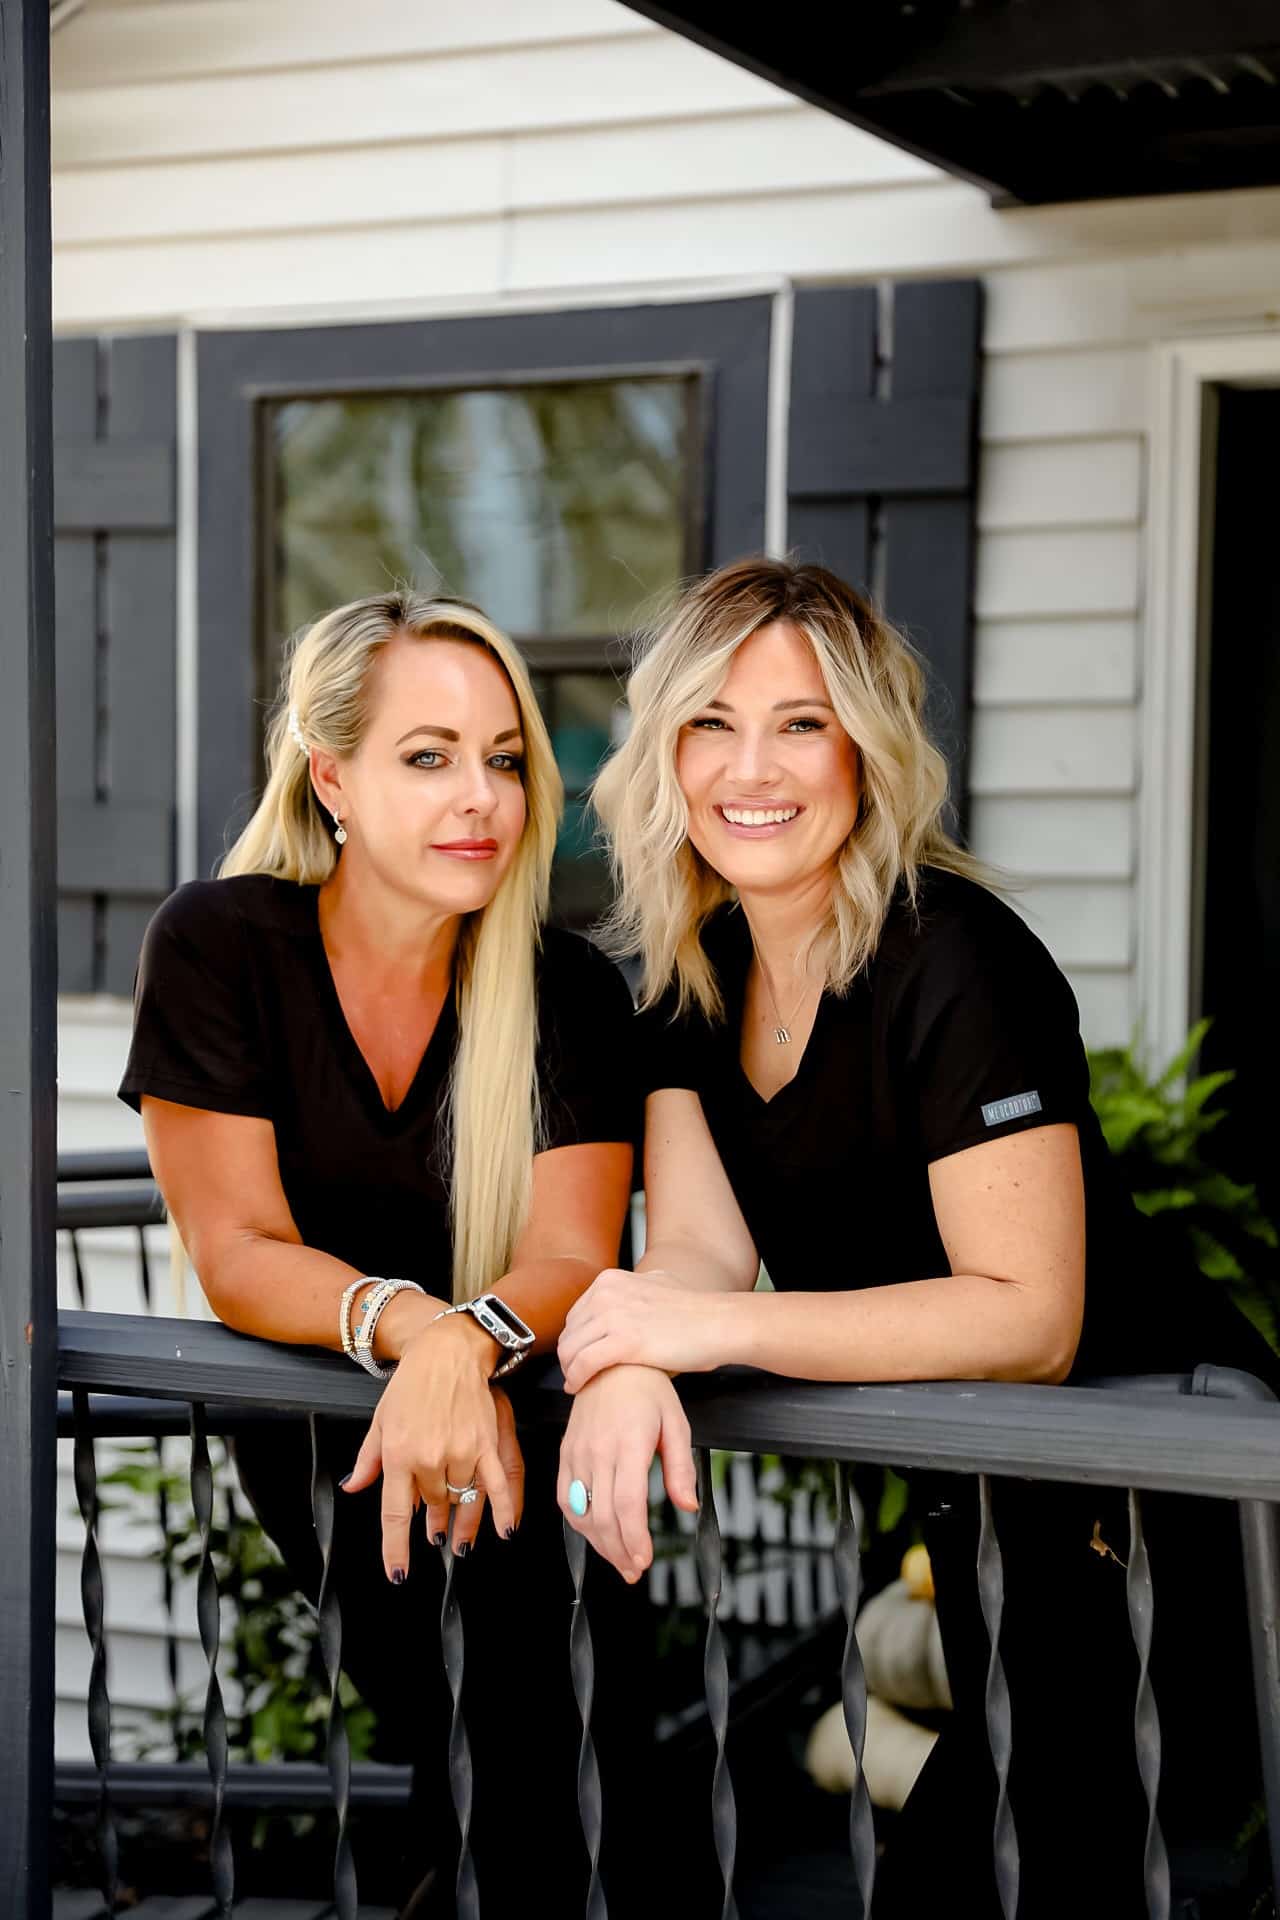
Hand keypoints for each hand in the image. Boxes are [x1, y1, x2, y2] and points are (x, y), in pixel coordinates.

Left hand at [342, 1317, 520, 1579]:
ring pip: (462, 1500)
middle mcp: (429, 1458)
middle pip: (434, 1507)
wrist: (447, 1351)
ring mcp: (461, 1452)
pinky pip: (498, 1485)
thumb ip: (368, 1460)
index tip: (399, 1574)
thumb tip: (353, 1488)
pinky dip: (503, 1510)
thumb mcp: (380, 1421)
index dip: (397, 1549)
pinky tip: (504, 1531)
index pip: (396, 1514)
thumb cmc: (410, 1384)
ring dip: (462, 1522)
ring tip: (460, 1539)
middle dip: (434, 1523)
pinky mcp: (487, 1443)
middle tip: (436, 1532)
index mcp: (398, 1455)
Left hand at [558, 1267, 729, 1390]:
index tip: (579, 1357)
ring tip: (575, 1384)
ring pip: (571, 1349)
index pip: (575, 1315)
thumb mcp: (657, 1283)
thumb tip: (627, 1292)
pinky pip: (584, 1363)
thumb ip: (634, 1288)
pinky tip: (578, 1388)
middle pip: (569, 1332)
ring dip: (569, 1371)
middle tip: (575, 1375)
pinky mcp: (625, 1340)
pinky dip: (576, 1379)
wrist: (718, 1323)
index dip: (575, 1340)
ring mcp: (615, 1315)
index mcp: (610, 1280)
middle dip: (569, 1357)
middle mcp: (607, 1293)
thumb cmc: (694, 1312)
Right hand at [558, 1365, 697, 1580]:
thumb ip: (680, 1467)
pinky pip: (565, 1495)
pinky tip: (593, 1533)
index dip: (633, 1538)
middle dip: (619, 1550)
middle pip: (602, 1514)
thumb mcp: (676, 1423)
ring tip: (618, 1559)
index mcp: (629, 1443)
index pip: (626, 1502)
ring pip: (581, 1510)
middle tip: (634, 1570)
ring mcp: (578, 1451)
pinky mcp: (566, 1452)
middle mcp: (598, 1449)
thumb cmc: (648, 1390)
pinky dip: (577, 1521)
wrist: (612, 1362)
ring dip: (598, 1542)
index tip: (644, 1560)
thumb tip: (687, 1505)